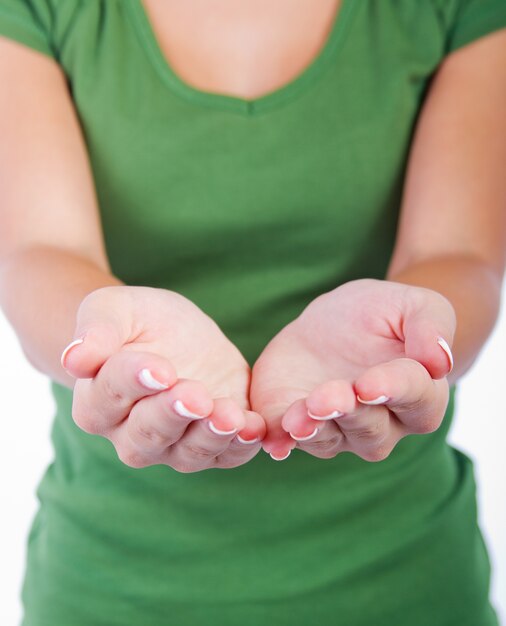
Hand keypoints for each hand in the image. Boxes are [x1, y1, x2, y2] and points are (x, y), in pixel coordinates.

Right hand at [61, 286, 265, 471]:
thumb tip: (74, 359)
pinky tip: (255, 428)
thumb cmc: (139, 322)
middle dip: (173, 415)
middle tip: (195, 395)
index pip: (110, 396)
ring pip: (188, 452)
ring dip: (210, 436)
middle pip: (148, 434)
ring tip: (230, 416)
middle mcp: (131, 434)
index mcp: (98, 402)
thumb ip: (97, 331)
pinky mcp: (213, 443)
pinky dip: (241, 446)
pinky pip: (226, 455)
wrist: (177, 335)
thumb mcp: (115, 309)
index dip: (134, 381)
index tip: (158, 368)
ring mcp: (174, 445)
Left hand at [249, 279, 454, 460]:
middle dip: (349, 414)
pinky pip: (289, 440)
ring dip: (314, 430)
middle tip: (329, 397)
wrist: (333, 322)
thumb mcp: (412, 304)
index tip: (369, 383)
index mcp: (419, 394)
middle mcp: (382, 424)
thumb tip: (439, 362)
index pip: (415, 398)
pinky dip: (280, 440)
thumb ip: (432, 325)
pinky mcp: (296, 423)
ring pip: (329, 440)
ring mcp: (338, 430)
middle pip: (371, 430)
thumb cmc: (381, 314)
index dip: (393, 390)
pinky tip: (273, 441)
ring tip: (299, 417)